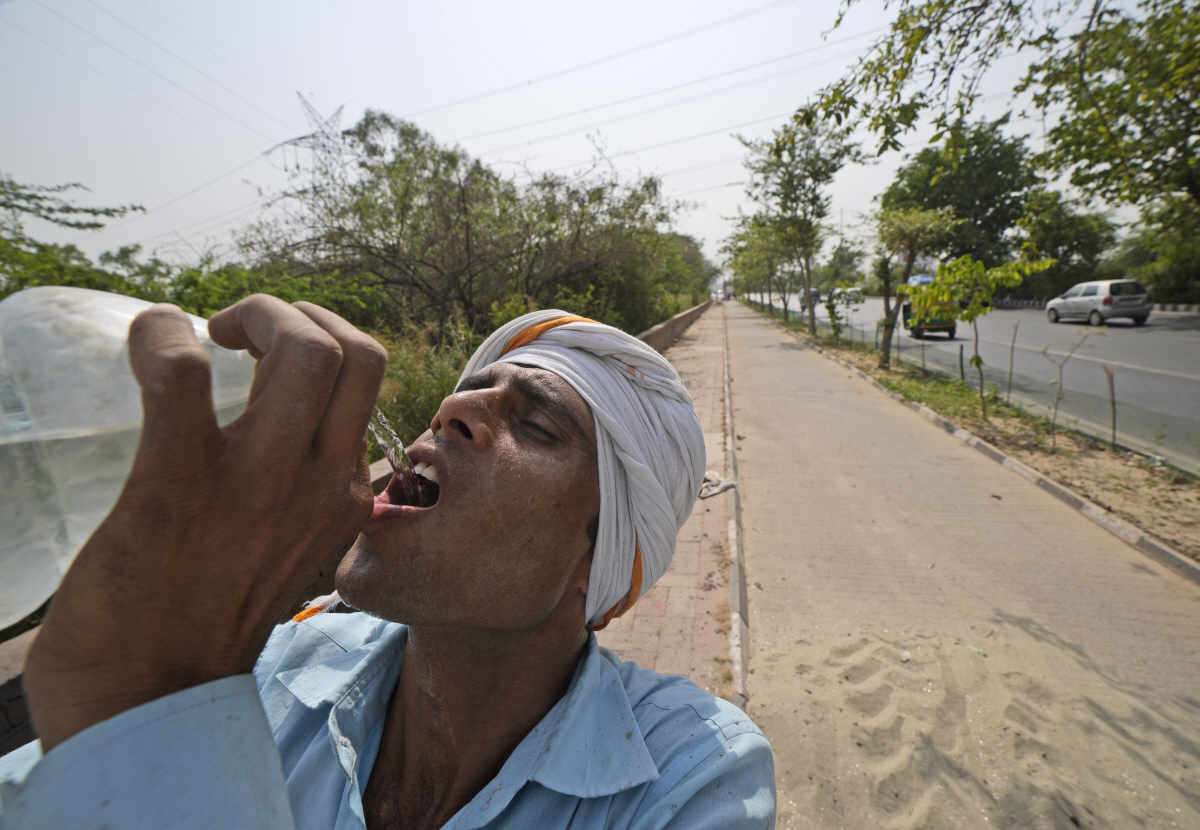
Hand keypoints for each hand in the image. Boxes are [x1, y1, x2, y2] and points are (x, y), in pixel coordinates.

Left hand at [23, 295, 386, 750]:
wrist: (151, 703)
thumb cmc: (206, 619)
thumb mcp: (290, 548)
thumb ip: (300, 493)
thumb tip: (275, 431)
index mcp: (346, 495)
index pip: (368, 379)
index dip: (319, 339)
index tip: (265, 353)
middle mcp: (322, 484)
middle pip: (355, 350)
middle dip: (294, 313)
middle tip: (238, 335)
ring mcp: (259, 486)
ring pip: (305, 350)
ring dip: (253, 315)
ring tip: (209, 336)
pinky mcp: (179, 489)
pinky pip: (182, 377)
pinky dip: (160, 338)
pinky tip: (147, 343)